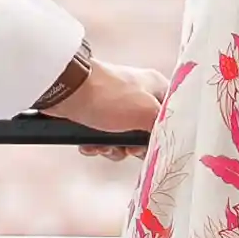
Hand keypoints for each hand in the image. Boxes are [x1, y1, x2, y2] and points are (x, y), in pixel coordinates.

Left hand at [44, 56, 165, 142]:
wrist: (66, 91)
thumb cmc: (110, 97)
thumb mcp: (146, 113)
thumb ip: (162, 128)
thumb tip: (167, 140)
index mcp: (155, 88)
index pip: (172, 115)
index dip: (165, 134)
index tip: (154, 145)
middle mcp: (138, 95)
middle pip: (146, 132)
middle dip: (133, 147)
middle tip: (126, 150)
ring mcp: (115, 105)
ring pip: (122, 139)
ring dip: (112, 149)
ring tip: (102, 146)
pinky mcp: (95, 114)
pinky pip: (102, 137)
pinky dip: (96, 144)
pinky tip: (89, 145)